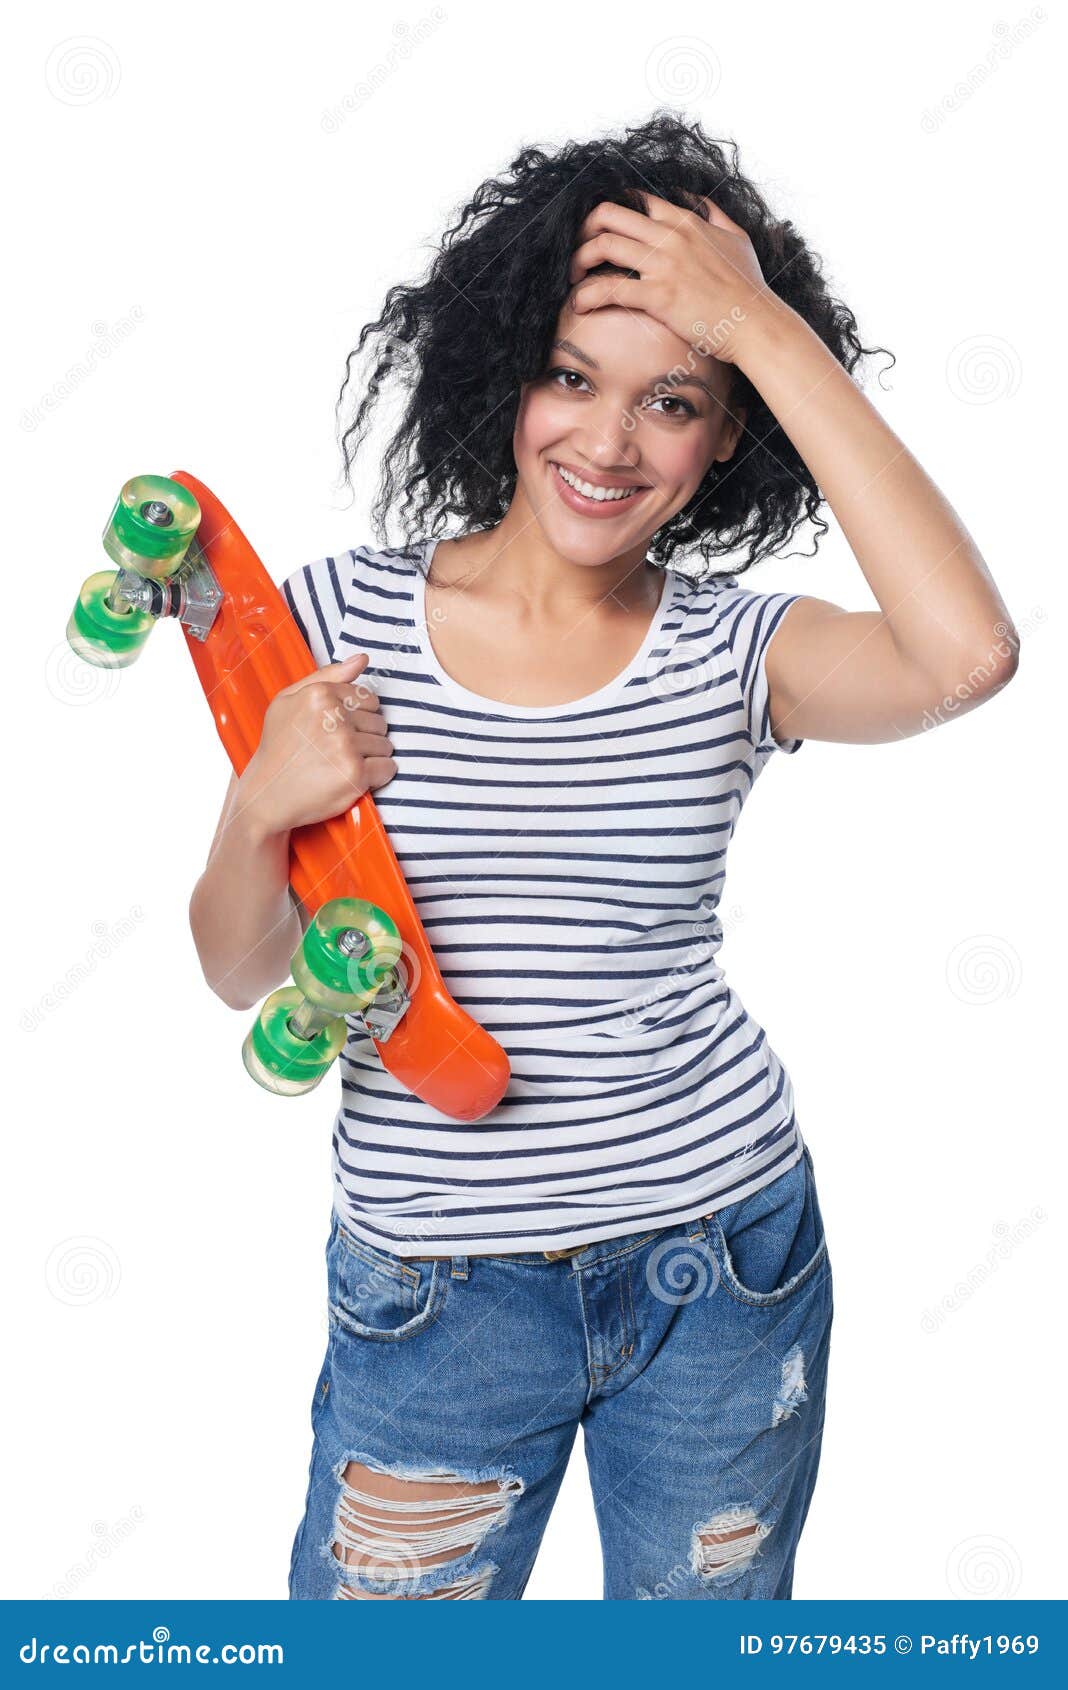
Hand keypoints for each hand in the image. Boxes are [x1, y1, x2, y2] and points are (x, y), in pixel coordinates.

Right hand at [238, 652, 396, 836]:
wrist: (266, 794)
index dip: (358, 717)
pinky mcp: (354, 774)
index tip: (338, 730)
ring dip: (371, 757)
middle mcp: (333, 717)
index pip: (368, 698)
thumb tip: (363, 659)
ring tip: (342, 764)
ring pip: (386, 745)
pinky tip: (352, 777)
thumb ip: (328, 676)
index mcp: (319, 694)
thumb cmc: (279, 747)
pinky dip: (377, 776)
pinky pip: (388, 768)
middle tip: (337, 750)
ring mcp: (345, 746)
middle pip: (379, 721)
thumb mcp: (289, 700)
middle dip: (365, 736)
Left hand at [567, 192, 785, 366]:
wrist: (756, 323)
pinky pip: (609, 288)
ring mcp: (663, 264)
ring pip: (603, 245)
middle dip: (583, 230)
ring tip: (572, 278)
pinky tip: (579, 305)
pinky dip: (586, 295)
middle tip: (576, 253)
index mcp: (684, 221)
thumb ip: (714, 215)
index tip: (597, 233)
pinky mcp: (658, 295)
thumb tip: (697, 200)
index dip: (608, 214)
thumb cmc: (748, 287)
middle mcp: (670, 236)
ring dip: (578, 260)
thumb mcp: (736, 239)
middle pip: (608, 214)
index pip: (634, 200)